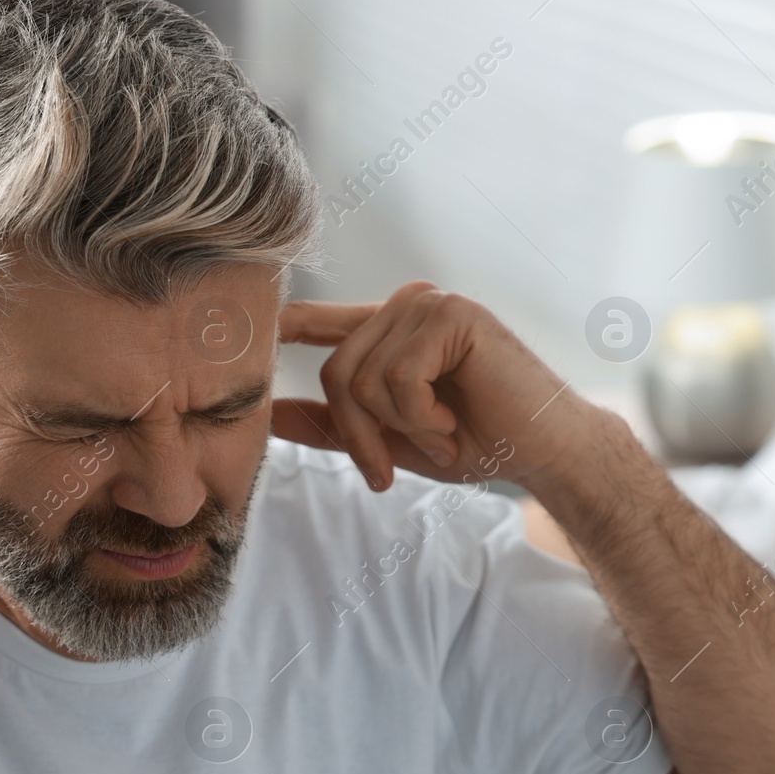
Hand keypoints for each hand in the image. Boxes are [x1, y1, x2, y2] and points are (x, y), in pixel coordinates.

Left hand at [270, 282, 598, 490]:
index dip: (275, 328)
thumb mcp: (391, 440)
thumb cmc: (476, 442)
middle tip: (389, 470)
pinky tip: (454, 419)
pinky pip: (397, 379)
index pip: (314, 322)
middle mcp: (402, 306)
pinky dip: (422, 417)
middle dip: (359, 435)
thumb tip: (266, 416)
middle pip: (334, 371)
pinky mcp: (450, 313)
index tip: (230, 331)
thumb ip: (331, 424)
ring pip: (362, 378)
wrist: (544, 451)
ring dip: (401, 428)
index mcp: (386, 330)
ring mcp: (426, 303)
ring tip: (440, 434)